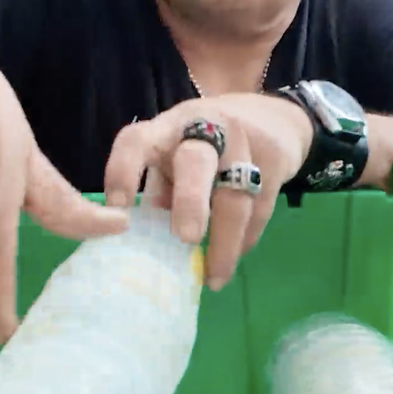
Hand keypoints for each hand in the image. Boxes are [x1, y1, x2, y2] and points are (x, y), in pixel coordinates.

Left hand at [102, 94, 313, 290]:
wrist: (271, 116)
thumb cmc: (206, 143)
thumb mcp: (177, 154)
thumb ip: (161, 188)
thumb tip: (145, 238)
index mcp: (167, 129)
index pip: (138, 141)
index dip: (124, 172)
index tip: (118, 208)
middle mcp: (204, 128)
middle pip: (196, 163)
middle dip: (191, 201)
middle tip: (186, 238)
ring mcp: (244, 142)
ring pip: (236, 196)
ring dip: (225, 243)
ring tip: (214, 277)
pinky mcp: (275, 161)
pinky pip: (259, 208)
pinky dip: (245, 239)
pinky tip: (234, 257)